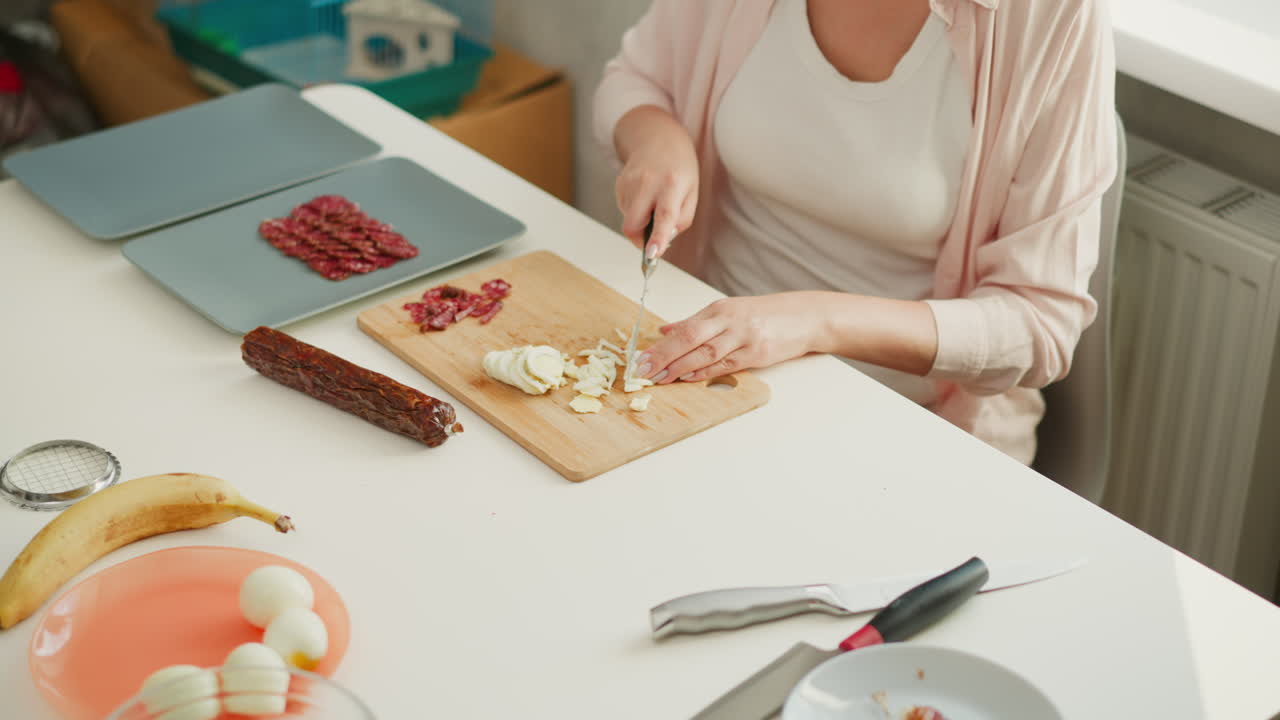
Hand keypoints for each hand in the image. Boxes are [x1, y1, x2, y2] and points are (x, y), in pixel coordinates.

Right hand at [613, 106, 698, 256]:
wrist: (659, 139)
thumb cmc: (679, 169)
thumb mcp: (692, 194)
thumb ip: (681, 220)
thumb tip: (662, 241)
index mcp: (672, 184)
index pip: (664, 215)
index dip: (657, 237)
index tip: (652, 254)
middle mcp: (648, 182)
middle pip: (632, 224)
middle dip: (639, 239)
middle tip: (651, 238)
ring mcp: (630, 182)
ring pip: (628, 219)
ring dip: (640, 220)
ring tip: (653, 202)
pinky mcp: (619, 183)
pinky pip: (624, 209)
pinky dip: (634, 210)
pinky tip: (644, 196)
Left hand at [635, 294, 825, 383]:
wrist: (806, 316)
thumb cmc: (766, 315)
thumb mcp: (729, 313)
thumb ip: (696, 323)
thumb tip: (664, 331)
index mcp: (719, 310)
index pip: (683, 328)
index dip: (660, 345)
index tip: (640, 358)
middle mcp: (729, 321)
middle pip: (690, 338)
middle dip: (664, 356)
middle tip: (643, 369)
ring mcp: (744, 337)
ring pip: (706, 353)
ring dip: (681, 367)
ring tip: (660, 377)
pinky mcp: (758, 353)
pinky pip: (726, 365)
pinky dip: (706, 372)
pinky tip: (690, 378)